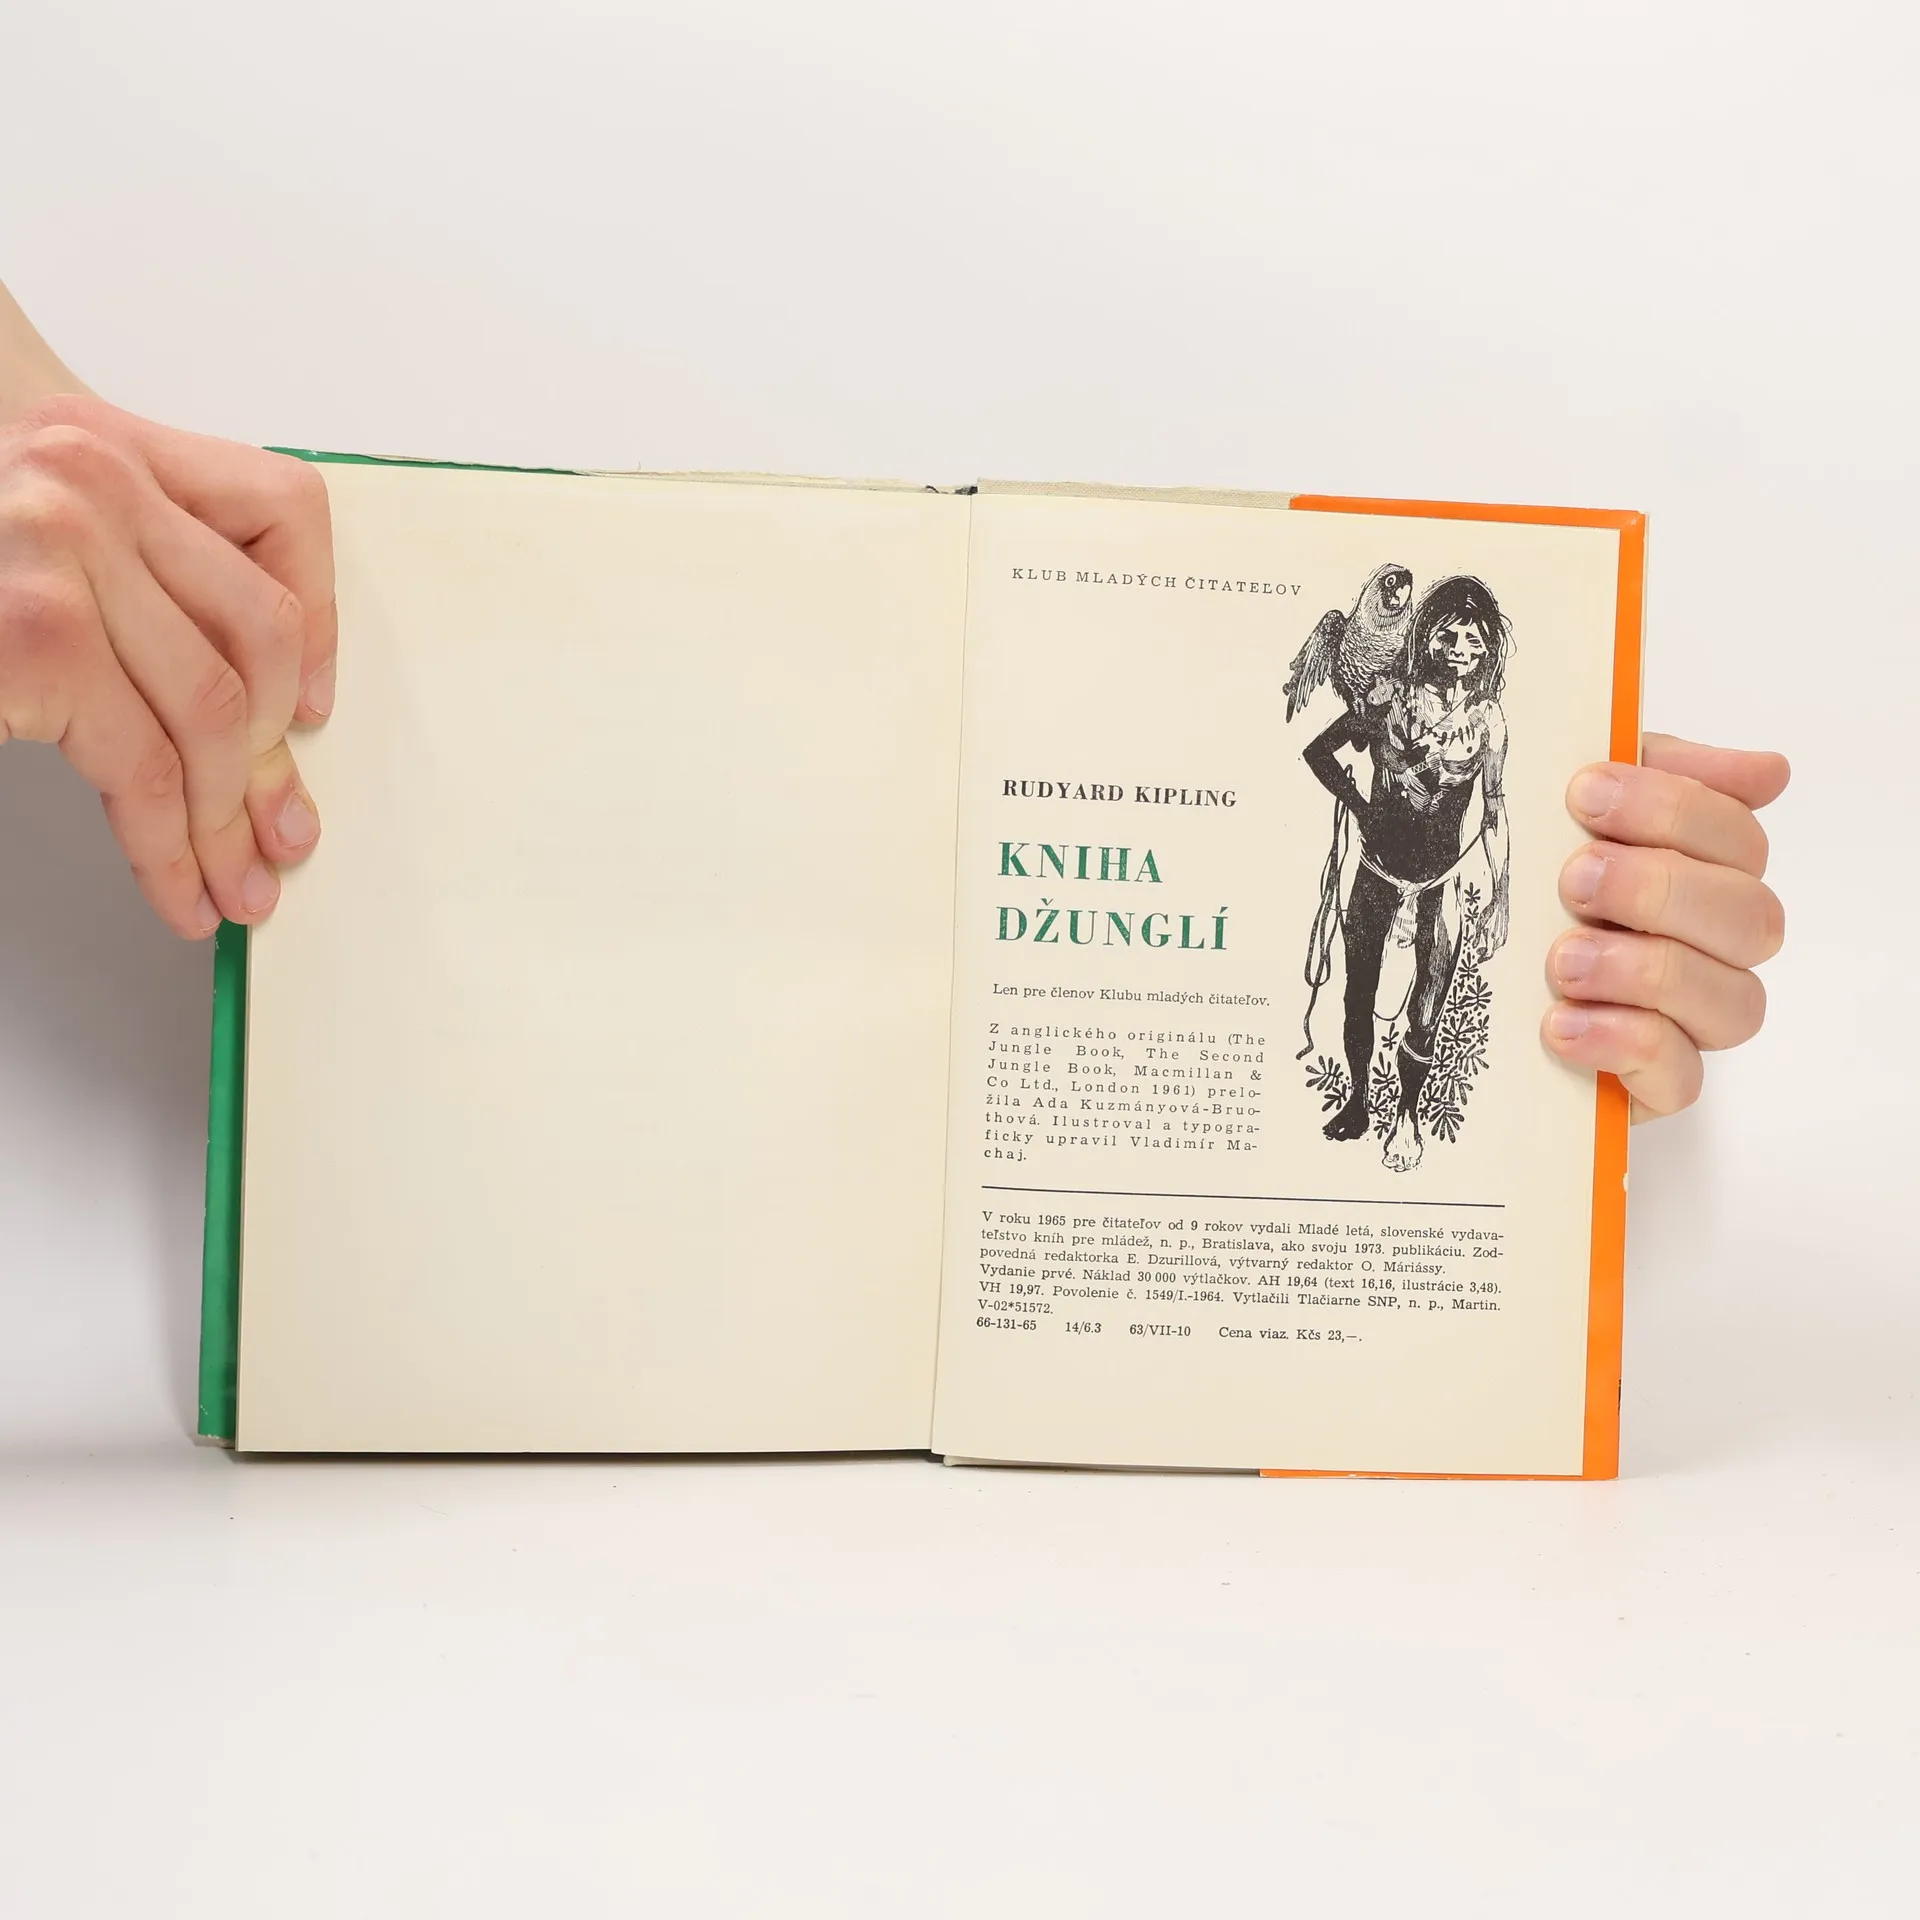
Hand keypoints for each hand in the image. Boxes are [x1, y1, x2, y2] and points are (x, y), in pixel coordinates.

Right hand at [0, 393, 334, 936]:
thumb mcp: (46, 531)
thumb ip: (145, 584)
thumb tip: (255, 749)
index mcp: (110, 443)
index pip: (280, 507)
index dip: (320, 623)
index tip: (310, 710)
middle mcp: (90, 482)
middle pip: (259, 631)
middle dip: (273, 757)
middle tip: (280, 836)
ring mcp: (60, 553)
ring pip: (212, 711)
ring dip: (226, 822)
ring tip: (235, 883)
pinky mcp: (36, 638)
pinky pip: (144, 767)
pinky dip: (169, 847)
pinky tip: (179, 886)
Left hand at [1473, 888, 1508, 964]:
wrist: (1500, 903)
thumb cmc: (1489, 912)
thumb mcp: (1479, 924)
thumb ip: (1477, 936)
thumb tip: (1473, 946)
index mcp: (1493, 938)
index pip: (1489, 954)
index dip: (1483, 958)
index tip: (1478, 959)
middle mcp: (1500, 938)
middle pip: (1493, 951)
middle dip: (1485, 953)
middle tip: (1478, 951)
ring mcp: (1505, 934)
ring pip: (1497, 946)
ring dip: (1490, 948)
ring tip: (1483, 945)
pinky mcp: (1506, 930)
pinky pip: (1501, 941)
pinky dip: (1494, 943)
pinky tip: (1490, 939)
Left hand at [1543, 733, 1787, 1119]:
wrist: (1456, 992)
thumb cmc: (1528, 890)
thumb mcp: (1568, 813)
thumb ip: (1651, 770)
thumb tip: (1767, 770)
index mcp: (1700, 872)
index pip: (1736, 836)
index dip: (1675, 808)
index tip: (1587, 793)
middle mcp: (1710, 947)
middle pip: (1752, 918)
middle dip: (1662, 889)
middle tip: (1576, 878)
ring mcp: (1689, 1020)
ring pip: (1735, 1003)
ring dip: (1647, 971)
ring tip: (1563, 961)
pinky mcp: (1653, 1084)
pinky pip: (1681, 1077)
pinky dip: (1625, 1044)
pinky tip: (1564, 1024)